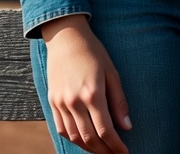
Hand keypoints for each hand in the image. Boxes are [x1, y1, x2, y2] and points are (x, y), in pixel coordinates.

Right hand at [41, 14, 131, 153]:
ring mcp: (61, 103)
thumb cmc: (93, 52)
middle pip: (90, 138)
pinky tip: (84, 140)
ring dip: (89, 148)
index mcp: (92, 93)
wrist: (66, 37)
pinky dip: (73, 139)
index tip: (125, 152)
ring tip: (102, 150)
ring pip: (75, 137)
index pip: (105, 130)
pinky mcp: (52, 101)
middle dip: (105, 151)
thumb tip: (126, 126)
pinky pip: (62, 129)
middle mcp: (75, 102)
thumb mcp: (111, 72)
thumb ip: (119, 101)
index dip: (116, 146)